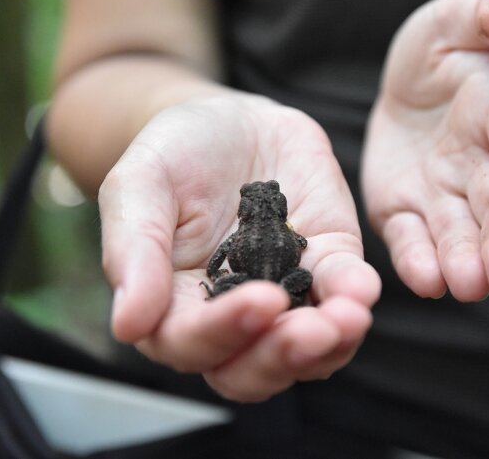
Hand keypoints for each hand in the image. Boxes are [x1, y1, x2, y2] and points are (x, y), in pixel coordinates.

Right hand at [99, 95, 379, 401]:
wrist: (229, 119)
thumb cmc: (173, 153)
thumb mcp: (139, 185)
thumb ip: (132, 250)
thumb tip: (127, 325)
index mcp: (171, 306)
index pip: (190, 343)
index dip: (222, 333)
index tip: (257, 301)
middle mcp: (227, 315)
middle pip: (249, 369)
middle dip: (281, 356)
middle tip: (311, 330)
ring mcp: (282, 294)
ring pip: (304, 353)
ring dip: (328, 346)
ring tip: (347, 319)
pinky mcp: (326, 265)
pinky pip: (341, 297)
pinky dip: (353, 299)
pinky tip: (361, 289)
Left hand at [361, 0, 488, 300]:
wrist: (412, 84)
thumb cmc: (446, 46)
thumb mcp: (461, 16)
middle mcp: (483, 163)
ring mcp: (444, 193)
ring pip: (460, 232)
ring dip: (465, 262)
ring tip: (467, 287)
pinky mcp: (405, 209)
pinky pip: (411, 237)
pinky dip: (418, 261)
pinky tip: (425, 281)